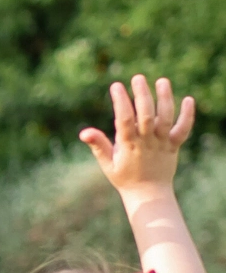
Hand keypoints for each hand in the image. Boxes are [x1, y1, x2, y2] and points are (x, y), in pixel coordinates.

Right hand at [81, 74, 194, 198]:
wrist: (149, 194)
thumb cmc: (124, 178)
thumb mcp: (107, 163)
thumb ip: (98, 145)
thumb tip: (84, 132)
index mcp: (128, 145)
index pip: (124, 119)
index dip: (121, 102)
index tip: (116, 86)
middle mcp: (147, 142)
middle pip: (146, 115)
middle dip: (142, 95)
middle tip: (138, 78)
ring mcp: (162, 143)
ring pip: (166, 118)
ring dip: (165, 99)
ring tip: (162, 81)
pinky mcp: (174, 145)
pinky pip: (184, 129)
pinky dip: (188, 115)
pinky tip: (189, 99)